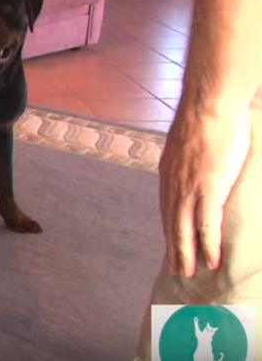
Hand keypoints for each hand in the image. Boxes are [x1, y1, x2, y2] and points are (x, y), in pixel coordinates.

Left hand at [159, 99, 250, 276]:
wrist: (209, 103)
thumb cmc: (205, 116)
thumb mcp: (189, 140)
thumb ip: (189, 154)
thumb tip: (194, 158)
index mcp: (168, 172)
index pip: (166, 207)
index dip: (169, 228)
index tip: (170, 243)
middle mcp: (174, 184)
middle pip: (171, 223)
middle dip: (173, 248)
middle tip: (177, 270)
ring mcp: (190, 188)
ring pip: (184, 230)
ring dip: (187, 254)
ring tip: (189, 273)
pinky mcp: (209, 189)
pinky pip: (206, 225)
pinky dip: (208, 245)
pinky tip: (210, 260)